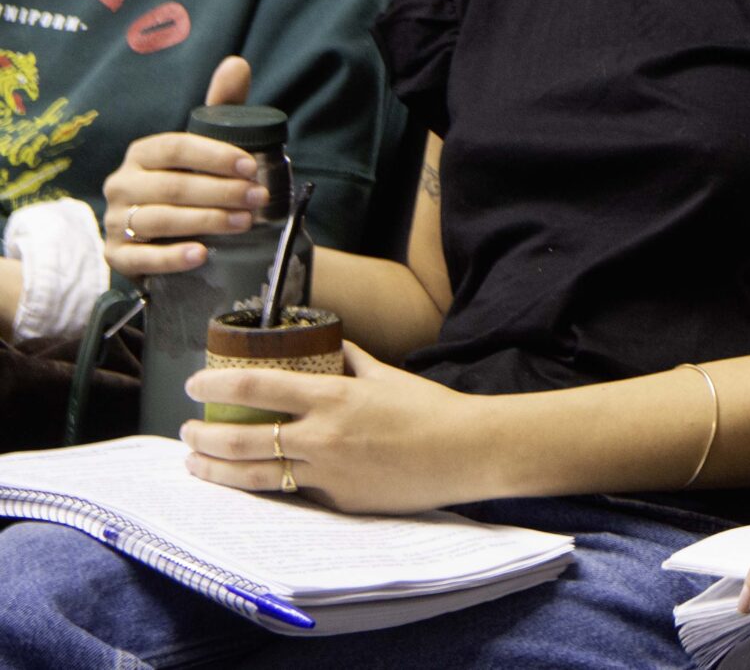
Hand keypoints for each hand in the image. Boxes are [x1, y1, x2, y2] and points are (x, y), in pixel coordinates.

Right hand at [101, 57, 262, 278]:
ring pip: (158, 220)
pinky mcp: (116, 257)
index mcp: (143, 154)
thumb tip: (237, 63)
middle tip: (259, 197)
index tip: (252, 166)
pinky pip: (141, 258)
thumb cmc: (192, 184)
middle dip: (220, 191)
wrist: (170, 237)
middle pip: (171, 186)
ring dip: (205, 221)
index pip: (176, 148)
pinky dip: (172, 257)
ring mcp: (115, 221)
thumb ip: (222, 109)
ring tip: (244, 222)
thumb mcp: (207, 147)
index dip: (214, 155)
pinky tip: (202, 254)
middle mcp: (121, 185)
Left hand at [179, 341, 484, 515]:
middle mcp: (321, 437)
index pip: (257, 386)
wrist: (465, 451)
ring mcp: (327, 474)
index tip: (194, 383)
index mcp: (333, 397)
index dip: (217, 383)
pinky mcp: (337, 501)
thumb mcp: (386, 375)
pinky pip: (293, 492)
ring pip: (253, 476)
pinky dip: (269, 484)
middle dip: (203, 435)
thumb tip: (327, 346)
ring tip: (196, 463)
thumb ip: (350, 361)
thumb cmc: (430, 408)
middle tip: (186, 430)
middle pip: (241, 439)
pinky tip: (251, 480)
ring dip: (215, 469)